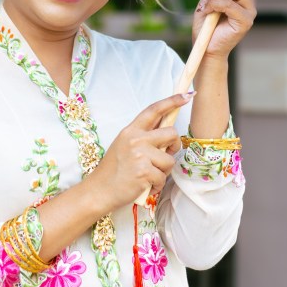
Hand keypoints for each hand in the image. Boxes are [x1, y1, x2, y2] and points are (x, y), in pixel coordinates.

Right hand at [87, 93, 192, 212]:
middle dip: (174, 145)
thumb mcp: (124, 145)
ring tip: (148, 176)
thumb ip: (143, 136)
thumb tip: (165, 130)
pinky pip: (163, 178)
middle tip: (166, 155)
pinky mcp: (144, 172)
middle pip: (171, 133)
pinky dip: (156, 185)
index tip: (186, 96)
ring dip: (163, 171)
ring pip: (170, 160)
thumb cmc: (114, 170)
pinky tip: (145, 186)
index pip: (153, 110)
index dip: (171, 101)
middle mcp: (135, 139)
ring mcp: (140, 155)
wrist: (100, 190)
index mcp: (130, 130)